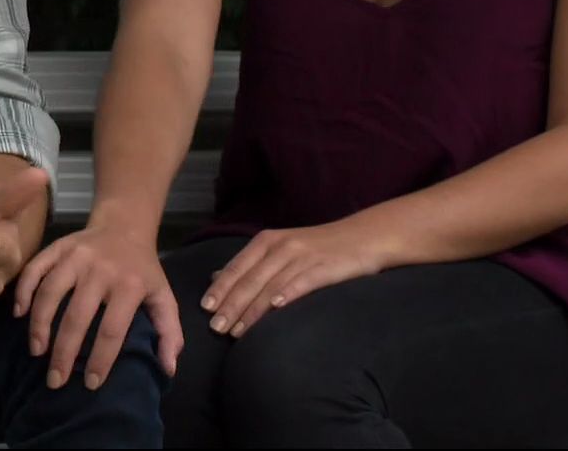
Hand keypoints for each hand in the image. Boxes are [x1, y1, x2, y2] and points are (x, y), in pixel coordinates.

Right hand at [14, 223, 182, 389]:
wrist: (124, 224)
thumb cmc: (142, 269)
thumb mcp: (163, 297)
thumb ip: (169, 332)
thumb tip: (168, 369)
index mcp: (129, 285)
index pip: (111, 329)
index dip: (101, 359)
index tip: (91, 383)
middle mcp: (100, 270)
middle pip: (77, 316)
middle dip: (64, 352)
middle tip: (55, 380)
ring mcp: (75, 256)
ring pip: (50, 292)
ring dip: (39, 325)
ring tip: (37, 352)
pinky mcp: (57, 247)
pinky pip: (35, 269)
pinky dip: (23, 291)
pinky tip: (19, 315)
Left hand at [201, 222, 387, 337]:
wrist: (362, 237)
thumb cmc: (316, 247)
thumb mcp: (278, 249)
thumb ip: (249, 264)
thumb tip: (216, 277)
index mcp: (266, 241)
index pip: (237, 267)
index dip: (220, 288)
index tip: (204, 308)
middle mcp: (281, 246)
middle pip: (250, 279)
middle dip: (230, 305)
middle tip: (215, 328)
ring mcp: (302, 256)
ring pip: (270, 286)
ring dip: (252, 310)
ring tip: (237, 331)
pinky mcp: (324, 267)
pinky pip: (302, 282)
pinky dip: (287, 294)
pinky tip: (276, 309)